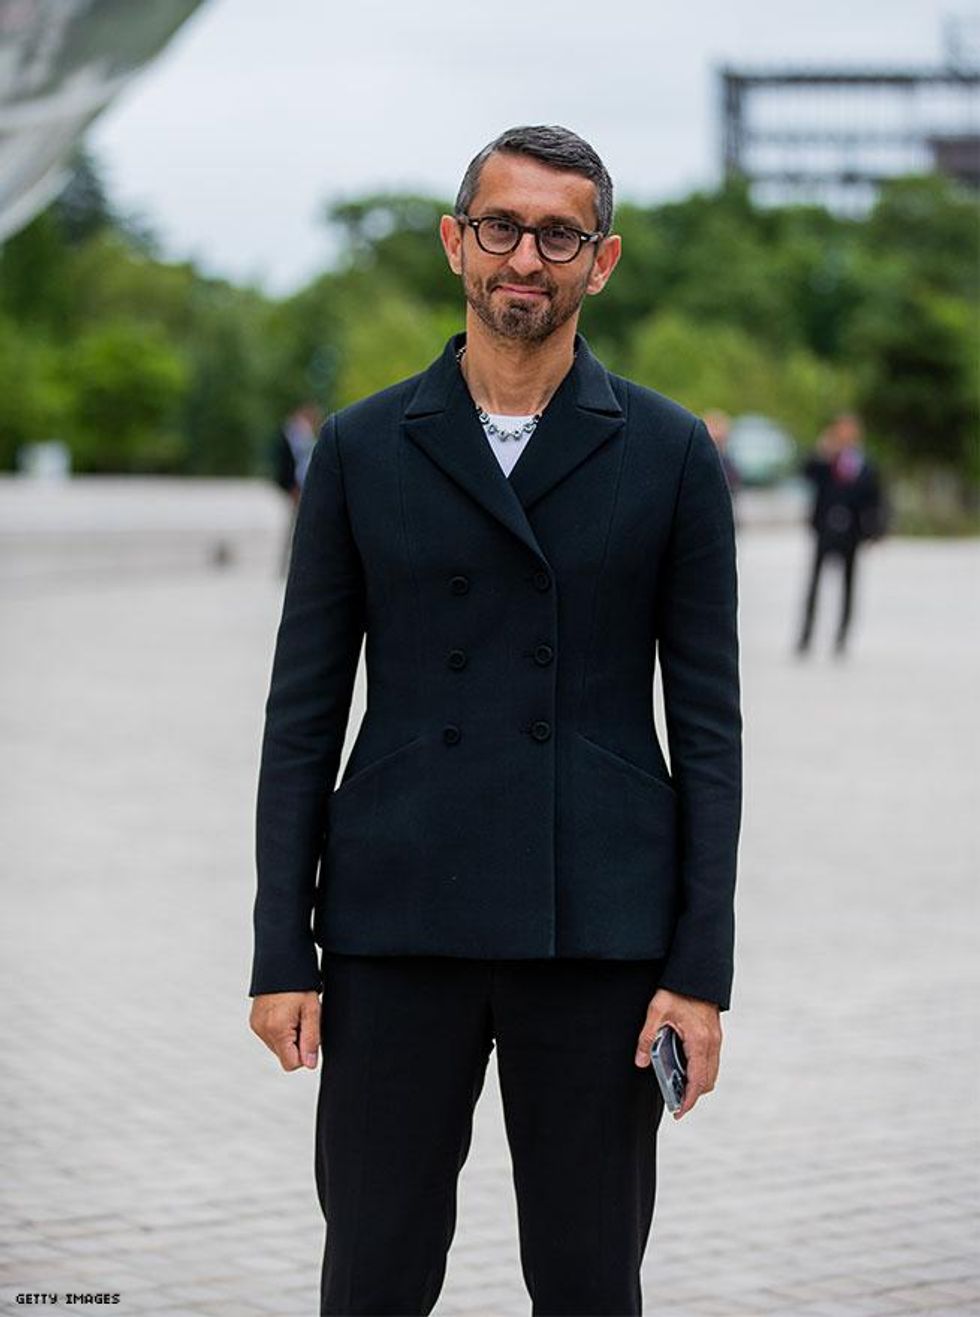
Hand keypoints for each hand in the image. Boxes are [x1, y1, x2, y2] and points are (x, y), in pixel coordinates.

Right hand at [249, 991, 320, 1071]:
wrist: (281, 962)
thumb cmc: (299, 984)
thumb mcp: (312, 1010)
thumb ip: (311, 1039)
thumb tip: (309, 1065)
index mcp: (276, 1029)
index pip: (291, 1064)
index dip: (304, 1053)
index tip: (309, 1033)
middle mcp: (262, 1030)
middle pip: (284, 1055)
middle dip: (297, 1043)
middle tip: (302, 1019)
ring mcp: (256, 1025)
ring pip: (277, 1046)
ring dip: (288, 1036)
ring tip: (294, 1013)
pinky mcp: (254, 1021)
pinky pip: (270, 1036)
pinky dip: (280, 1030)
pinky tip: (285, 1012)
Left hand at [634, 988, 721, 1119]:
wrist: (696, 970)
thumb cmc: (676, 989)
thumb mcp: (656, 1010)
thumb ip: (647, 1037)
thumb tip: (641, 1062)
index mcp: (699, 1039)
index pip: (698, 1080)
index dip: (689, 1100)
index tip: (679, 1112)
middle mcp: (711, 1042)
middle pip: (708, 1080)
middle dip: (693, 1095)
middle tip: (675, 1102)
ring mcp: (715, 1038)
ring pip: (712, 1071)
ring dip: (698, 1083)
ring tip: (678, 1087)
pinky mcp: (714, 1033)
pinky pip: (711, 1060)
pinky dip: (701, 1070)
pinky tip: (684, 1067)